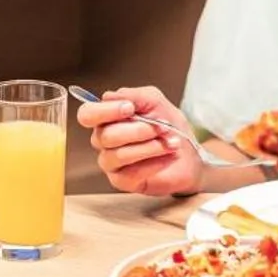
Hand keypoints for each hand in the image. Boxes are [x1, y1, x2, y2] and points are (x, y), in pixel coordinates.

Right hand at [77, 86, 203, 196]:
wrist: (189, 154)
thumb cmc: (169, 127)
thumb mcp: (155, 102)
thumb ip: (134, 96)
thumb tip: (109, 97)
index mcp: (106, 118)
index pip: (87, 114)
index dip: (105, 111)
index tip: (130, 108)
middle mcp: (103, 140)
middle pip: (105, 135)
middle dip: (138, 130)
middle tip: (161, 128)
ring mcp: (110, 161)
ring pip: (119, 154)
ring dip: (150, 147)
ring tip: (170, 143)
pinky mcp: (121, 180)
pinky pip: (131, 172)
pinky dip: (154, 163)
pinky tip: (167, 157)